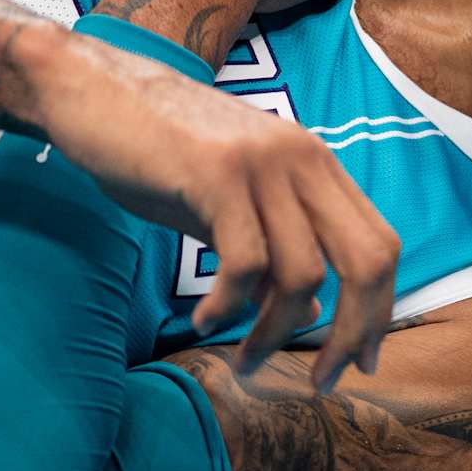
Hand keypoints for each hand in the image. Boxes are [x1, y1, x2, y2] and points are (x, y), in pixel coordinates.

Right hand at [33, 28, 400, 391]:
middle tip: (322, 381)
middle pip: (368, 261)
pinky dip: (227, 308)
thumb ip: (272, 256)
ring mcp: (263, 163)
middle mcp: (303, 158)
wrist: (90, 89)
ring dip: (274, 334)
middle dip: (353, 333)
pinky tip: (202, 320)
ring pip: (303, 274)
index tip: (358, 362)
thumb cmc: (155, 153)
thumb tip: (312, 315)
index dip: (379, 311)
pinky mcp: (217, 173)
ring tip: (242, 359)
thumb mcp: (225, 208)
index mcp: (314, 164)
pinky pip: (245, 263)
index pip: (381, 245)